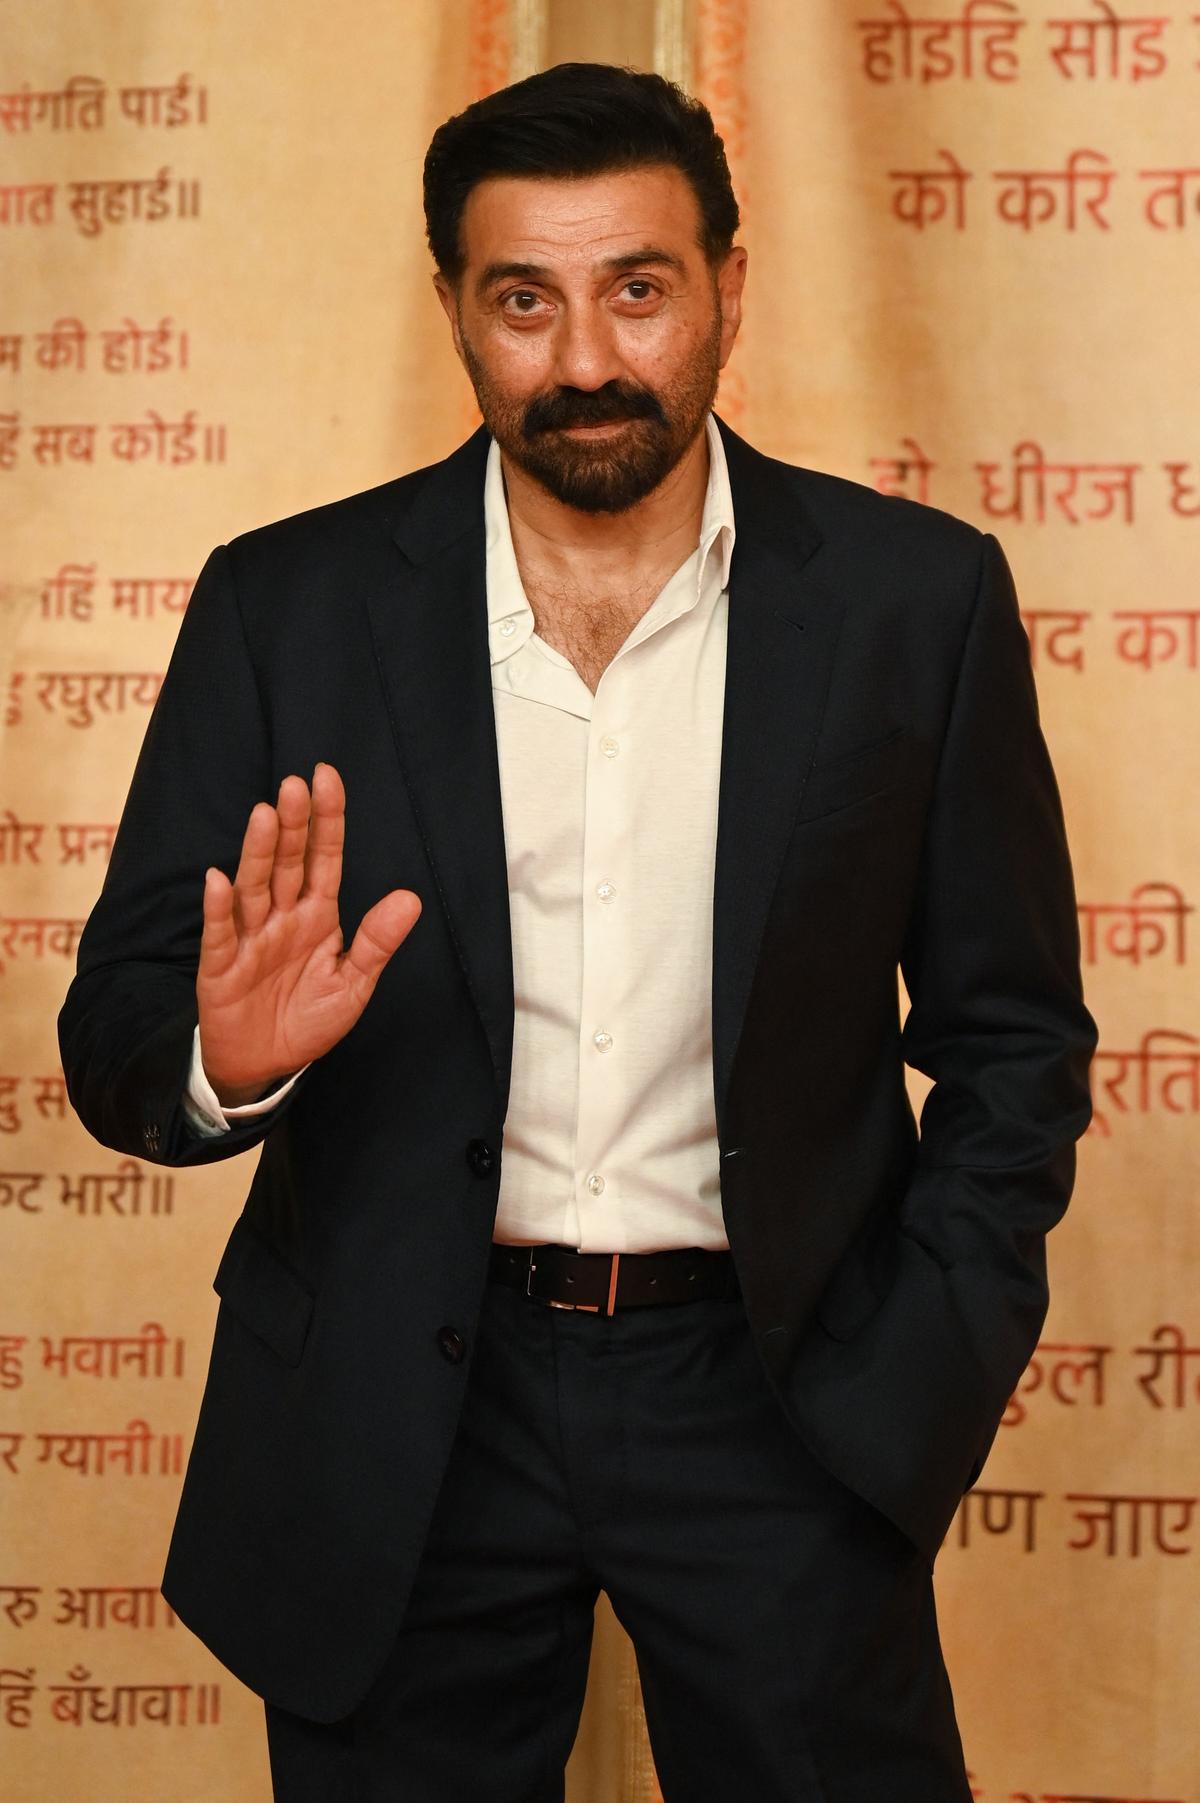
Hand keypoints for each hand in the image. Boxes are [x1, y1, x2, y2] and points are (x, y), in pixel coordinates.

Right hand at [196, 763, 420, 1105]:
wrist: (265, 1064)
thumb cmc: (307, 1019)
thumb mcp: (353, 984)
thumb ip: (377, 941)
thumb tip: (411, 899)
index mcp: (317, 916)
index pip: (324, 859)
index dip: (326, 820)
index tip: (326, 777)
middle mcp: (282, 918)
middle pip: (288, 864)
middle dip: (293, 825)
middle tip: (294, 785)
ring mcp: (250, 939)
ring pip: (255, 888)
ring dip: (258, 853)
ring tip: (264, 816)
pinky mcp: (221, 967)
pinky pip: (221, 934)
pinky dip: (220, 909)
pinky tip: (219, 880)